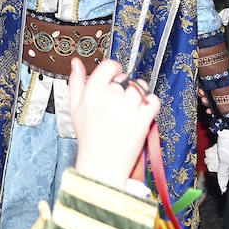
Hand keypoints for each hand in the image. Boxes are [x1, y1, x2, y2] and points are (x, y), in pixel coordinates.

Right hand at [70, 58, 160, 187]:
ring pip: (140, 87)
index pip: (109, 66)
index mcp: (92, 95)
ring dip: (139, 94)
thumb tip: (76, 62)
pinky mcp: (141, 121)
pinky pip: (153, 100)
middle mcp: (109, 100)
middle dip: (124, 87)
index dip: (114, 69)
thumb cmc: (89, 138)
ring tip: (131, 107)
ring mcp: (126, 110)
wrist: (101, 166)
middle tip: (119, 102)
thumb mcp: (75, 109)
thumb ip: (76, 83)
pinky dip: (151, 103)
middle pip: (125, 78)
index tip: (115, 76)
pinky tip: (141, 111)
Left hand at [203, 128, 228, 192]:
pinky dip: (214, 150)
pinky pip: (219, 150)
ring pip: (220, 157)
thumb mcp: (224, 162)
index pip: (228, 171)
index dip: (219, 169)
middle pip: (223, 164)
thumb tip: (223, 189)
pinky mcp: (227, 143)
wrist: (228, 129)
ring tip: (209, 153)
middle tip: (208, 160)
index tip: (213, 167)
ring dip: (213, 155)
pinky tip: (210, 149)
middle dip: (215, 161)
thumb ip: (222, 175)